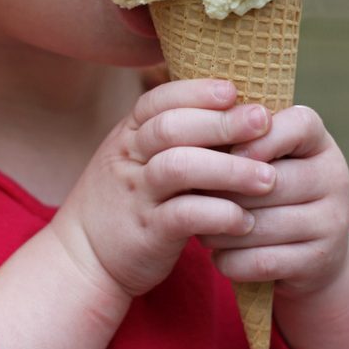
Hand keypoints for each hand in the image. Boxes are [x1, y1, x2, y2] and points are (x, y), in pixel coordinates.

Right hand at [51, 80, 278, 300]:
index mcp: (129, 134)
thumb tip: (236, 110)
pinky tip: (246, 221)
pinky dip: (219, 215)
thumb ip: (175, 137)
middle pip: (172, 128)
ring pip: (180, 167)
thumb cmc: (128, 201)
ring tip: (267, 178)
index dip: (197, 92)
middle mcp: (129, 158)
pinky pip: (185, 216)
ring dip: (229, 169)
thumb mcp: (139, 159)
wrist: (82, 258)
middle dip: (222, 122)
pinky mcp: (147, 233)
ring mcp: (136, 195)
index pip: (160, 99)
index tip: (234, 90)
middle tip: (264, 122)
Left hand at [198, 105, 348, 297]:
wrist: (314, 249)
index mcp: (318, 140)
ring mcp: (332, 220)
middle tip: (191, 197)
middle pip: (269, 181)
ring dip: (220, 229)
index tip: (227, 153)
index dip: (258, 139)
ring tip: (199, 226)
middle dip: (221, 192)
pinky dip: (232, 261)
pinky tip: (218, 256)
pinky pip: (263, 261)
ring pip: (260, 224)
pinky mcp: (320, 259)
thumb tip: (192, 135)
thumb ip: (238, 139)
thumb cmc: (274, 187)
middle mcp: (333, 176)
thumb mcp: (266, 156)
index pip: (297, 125)